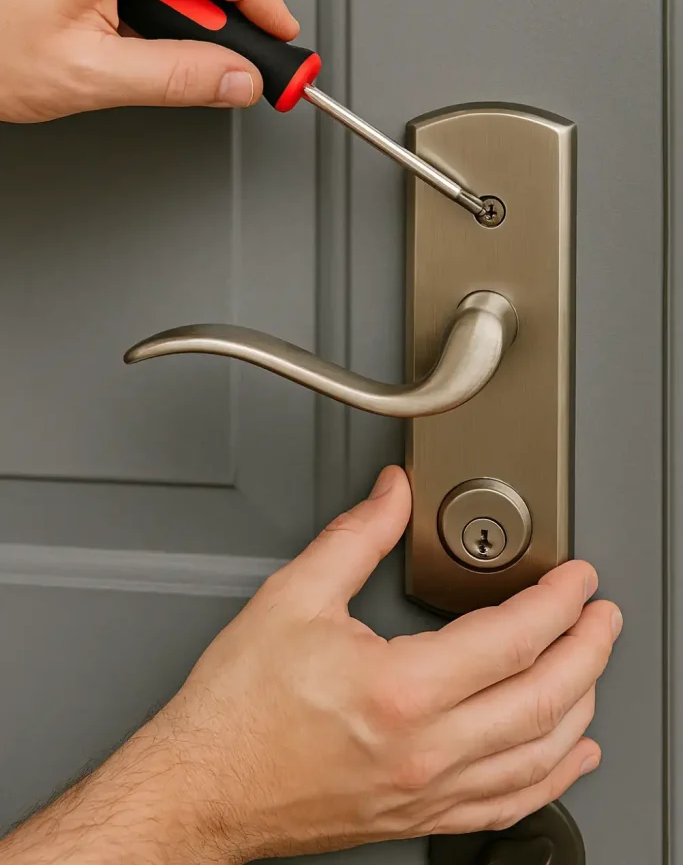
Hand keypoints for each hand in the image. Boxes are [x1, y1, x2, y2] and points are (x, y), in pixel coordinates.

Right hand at [1, 467, 621, 864]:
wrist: (202, 788)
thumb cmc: (236, 708)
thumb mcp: (292, 597)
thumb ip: (355, 536)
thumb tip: (392, 494)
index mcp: (399, 690)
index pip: (512, 639)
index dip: (558, 601)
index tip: (577, 578)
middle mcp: (424, 749)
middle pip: (544, 699)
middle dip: (589, 650)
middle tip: (603, 615)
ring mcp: (426, 792)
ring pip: (538, 756)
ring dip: (580, 707)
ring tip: (594, 667)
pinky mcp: (417, 817)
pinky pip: (507, 806)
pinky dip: (552, 779)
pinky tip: (568, 757)